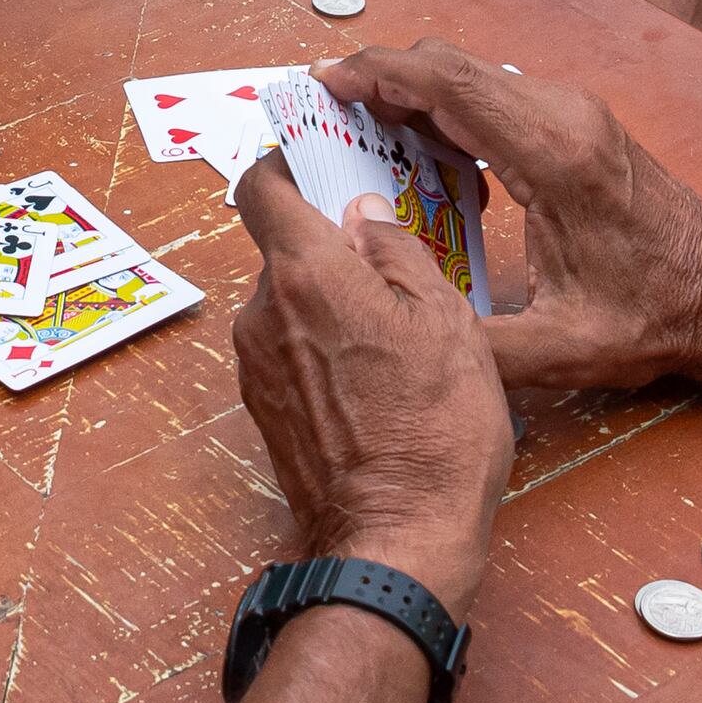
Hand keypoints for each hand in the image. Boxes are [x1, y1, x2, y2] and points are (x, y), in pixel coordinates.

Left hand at [228, 151, 514, 609]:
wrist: (395, 542)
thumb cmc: (434, 430)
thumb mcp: (446, 321)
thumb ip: (398, 253)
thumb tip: (363, 215)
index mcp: (305, 273)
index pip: (260, 186)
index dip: (285, 164)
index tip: (319, 160)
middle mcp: (262, 312)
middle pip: (281, 249)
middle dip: (327, 245)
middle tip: (387, 258)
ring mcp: (255, 365)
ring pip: (287, 303)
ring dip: (328, 301)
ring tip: (392, 328)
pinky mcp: (263, 409)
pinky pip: (287, 350)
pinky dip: (320, 346)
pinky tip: (373, 375)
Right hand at [321, 47, 701, 397]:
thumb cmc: (657, 315)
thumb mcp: (563, 348)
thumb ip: (477, 345)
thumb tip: (399, 330)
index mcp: (554, 155)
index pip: (450, 85)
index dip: (378, 75)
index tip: (324, 84)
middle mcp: (563, 115)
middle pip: (451, 66)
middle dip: (382, 80)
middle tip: (327, 117)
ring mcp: (572, 112)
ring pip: (471, 75)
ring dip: (413, 93)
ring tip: (363, 138)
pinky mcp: (575, 122)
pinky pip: (494, 95)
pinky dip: (447, 107)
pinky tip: (423, 153)